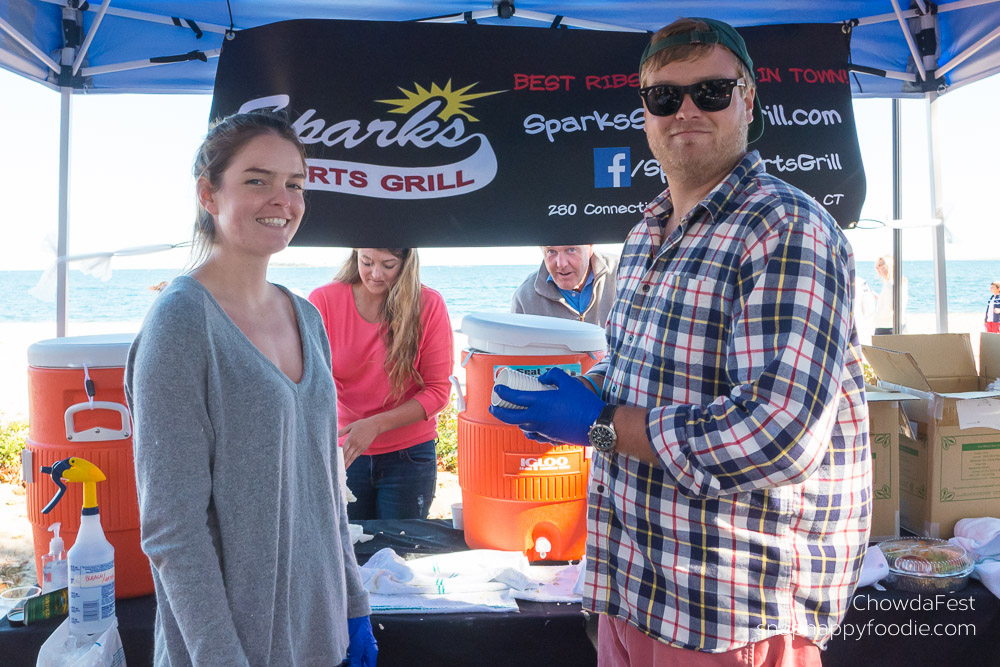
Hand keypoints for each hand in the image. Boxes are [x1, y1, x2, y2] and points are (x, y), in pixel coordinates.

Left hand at [339, 417, 380, 467]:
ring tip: (342, 469)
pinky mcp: (363, 449)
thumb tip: (335, 434)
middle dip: (342, 462)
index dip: (338, 455)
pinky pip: (356, 456)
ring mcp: (360, 447)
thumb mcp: (351, 426)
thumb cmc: (362, 424)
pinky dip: (352, 460)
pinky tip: (348, 463)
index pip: (343, 449)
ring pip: (352, 457)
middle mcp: (355, 444)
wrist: (374, 426)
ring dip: (347, 463)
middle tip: (336, 467)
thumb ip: (342, 431)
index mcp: (350, 439)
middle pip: (347, 455)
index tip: (334, 460)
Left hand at [347, 615, 377, 666]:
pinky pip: (355, 654)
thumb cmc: (359, 628)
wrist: (356, 616)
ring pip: (358, 660)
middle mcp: (369, 651)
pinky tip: (344, 657)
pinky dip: (350, 657)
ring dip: (352, 662)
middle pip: (363, 663)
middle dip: (356, 665)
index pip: (369, 666)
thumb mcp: (356, 648)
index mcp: (372, 652)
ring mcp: (363, 647)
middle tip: (348, 665)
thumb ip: (356, 660)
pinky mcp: (358, 644)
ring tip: (345, 662)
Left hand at [489, 367, 604, 445]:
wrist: (596, 423)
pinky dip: (528, 430)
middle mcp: (538, 417)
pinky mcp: (550, 437)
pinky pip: (534, 435)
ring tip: (513, 414)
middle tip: (494, 407)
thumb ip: (553, 375)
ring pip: (521, 427)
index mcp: (541, 402)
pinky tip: (530, 426)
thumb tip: (543, 379)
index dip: (503, 393)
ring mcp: (543, 429)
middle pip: (510, 417)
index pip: (514, 397)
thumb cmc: (584, 403)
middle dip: (498, 412)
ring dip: (514, 421)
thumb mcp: (569, 381)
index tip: (498, 390)